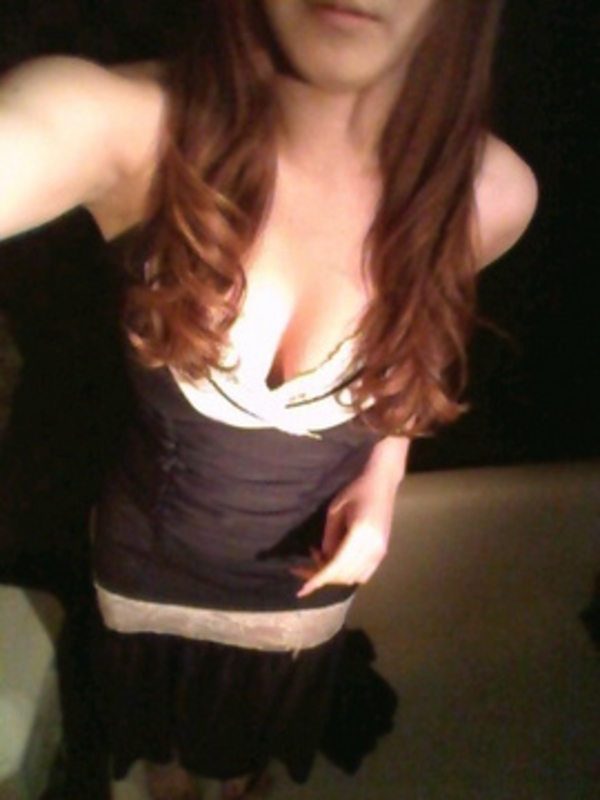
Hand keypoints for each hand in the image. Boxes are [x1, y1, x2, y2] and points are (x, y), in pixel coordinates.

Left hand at [292, 472, 397, 597]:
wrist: (381, 484)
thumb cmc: (355, 491)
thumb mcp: (334, 511)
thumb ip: (329, 537)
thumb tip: (323, 559)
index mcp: (361, 533)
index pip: (336, 565)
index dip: (318, 579)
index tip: (302, 590)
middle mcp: (374, 547)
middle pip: (344, 575)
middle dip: (321, 575)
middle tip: (302, 564)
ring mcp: (381, 551)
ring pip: (353, 577)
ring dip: (334, 574)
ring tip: (319, 554)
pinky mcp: (382, 552)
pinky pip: (363, 573)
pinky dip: (346, 572)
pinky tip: (335, 558)